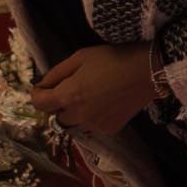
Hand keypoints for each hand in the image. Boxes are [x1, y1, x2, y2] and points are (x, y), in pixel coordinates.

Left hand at [35, 44, 162, 135]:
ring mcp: (94, 126)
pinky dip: (92, 117)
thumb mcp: (81, 56)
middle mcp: (78, 115)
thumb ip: (57, 73)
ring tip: (91, 96)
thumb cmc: (113, 58)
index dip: (38, 94)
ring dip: (76, 112)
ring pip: (74, 123)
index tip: (44, 87)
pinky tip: (105, 103)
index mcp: (68, 96)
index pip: (39, 104)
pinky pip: (91, 126)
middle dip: (60, 103)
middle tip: (74, 88)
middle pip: (57, 116)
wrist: (148, 72)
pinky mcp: (109, 130)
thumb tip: (43, 85)